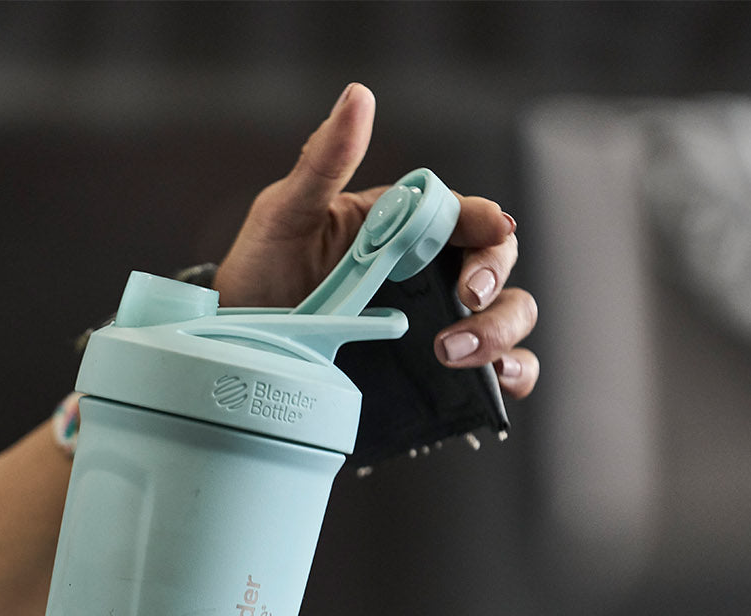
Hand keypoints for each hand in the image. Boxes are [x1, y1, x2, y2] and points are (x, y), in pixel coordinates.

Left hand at [213, 82, 539, 398]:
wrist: (240, 343)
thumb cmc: (263, 269)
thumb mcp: (286, 212)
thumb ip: (325, 160)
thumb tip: (357, 96)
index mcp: (405, 226)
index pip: (467, 215)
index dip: (486, 226)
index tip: (484, 238)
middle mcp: (431, 272)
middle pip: (499, 266)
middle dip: (496, 283)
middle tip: (465, 304)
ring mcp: (437, 322)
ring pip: (510, 317)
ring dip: (502, 333)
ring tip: (454, 352)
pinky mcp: (437, 374)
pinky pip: (496, 374)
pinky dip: (511, 376)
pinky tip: (491, 384)